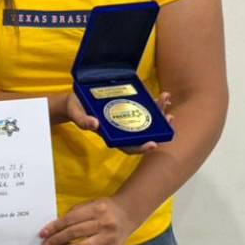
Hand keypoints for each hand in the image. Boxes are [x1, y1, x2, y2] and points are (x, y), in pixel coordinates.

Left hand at [39, 197, 138, 244]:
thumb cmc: (105, 208)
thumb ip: (75, 212)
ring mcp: (109, 238)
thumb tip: (56, 225)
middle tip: (46, 244)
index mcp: (96, 209)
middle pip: (75, 233)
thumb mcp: (91, 203)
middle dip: (57, 239)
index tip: (43, 233)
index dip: (54, 227)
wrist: (128, 213)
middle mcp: (104, 223)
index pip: (70, 220)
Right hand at [57, 91, 173, 154]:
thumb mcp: (76, 113)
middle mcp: (122, 129)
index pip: (129, 147)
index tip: (153, 144)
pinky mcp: (127, 108)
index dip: (141, 148)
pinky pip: (144, 109)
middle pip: (144, 134)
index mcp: (111, 135)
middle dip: (159, 128)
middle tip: (169, 117)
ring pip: (148, 121)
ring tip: (166, 99)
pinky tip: (161, 96)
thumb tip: (94, 124)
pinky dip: (154, 104)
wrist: (75, 101)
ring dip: (160, 113)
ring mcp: (126, 119)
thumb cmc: (76, 109)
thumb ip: (83, 120)